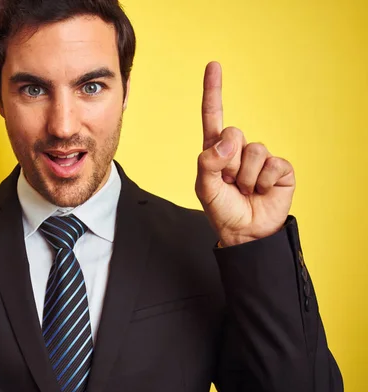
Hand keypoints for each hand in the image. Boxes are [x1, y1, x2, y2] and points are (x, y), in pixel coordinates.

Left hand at [195, 62, 295, 246]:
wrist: (246, 233)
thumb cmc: (222, 209)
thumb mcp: (204, 188)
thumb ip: (208, 162)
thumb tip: (228, 141)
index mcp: (216, 151)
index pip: (213, 116)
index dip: (213, 91)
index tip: (214, 65)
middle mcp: (238, 149)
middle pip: (234, 132)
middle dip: (229, 161)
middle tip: (231, 182)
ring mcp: (260, 158)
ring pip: (254, 150)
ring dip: (247, 176)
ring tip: (245, 190)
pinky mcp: (280, 168)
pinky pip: (273, 164)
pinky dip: (265, 182)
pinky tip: (262, 191)